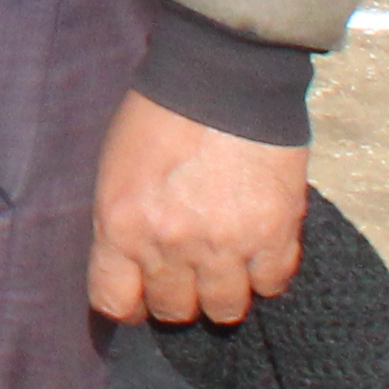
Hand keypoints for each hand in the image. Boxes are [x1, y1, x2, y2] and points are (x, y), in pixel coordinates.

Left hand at [88, 90, 311, 324]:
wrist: (222, 77)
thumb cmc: (160, 114)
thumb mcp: (116, 169)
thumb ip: (122, 222)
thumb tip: (130, 266)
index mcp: (121, 225)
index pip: (115, 301)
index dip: (128, 304)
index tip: (138, 296)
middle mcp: (169, 245)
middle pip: (173, 310)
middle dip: (177, 296)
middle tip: (186, 273)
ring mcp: (224, 245)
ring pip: (225, 309)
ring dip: (223, 291)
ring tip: (224, 265)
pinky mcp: (274, 237)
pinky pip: (270, 285)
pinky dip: (264, 274)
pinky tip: (257, 250)